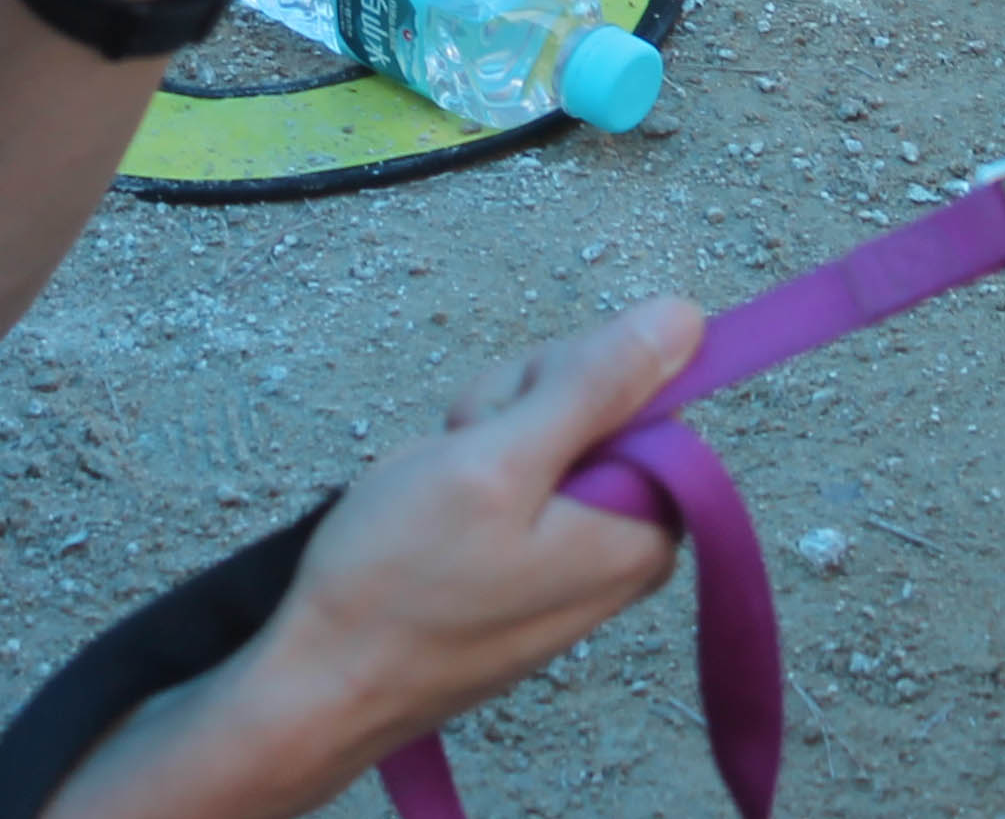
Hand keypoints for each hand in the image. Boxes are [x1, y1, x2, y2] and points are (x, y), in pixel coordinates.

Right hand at [249, 298, 705, 767]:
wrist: (318, 683)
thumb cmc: (396, 582)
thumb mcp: (497, 460)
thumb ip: (594, 387)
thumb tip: (685, 320)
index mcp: (645, 529)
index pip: (637, 393)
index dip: (559, 383)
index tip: (502, 424)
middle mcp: (627, 552)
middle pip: (593, 414)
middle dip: (511, 413)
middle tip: (458, 459)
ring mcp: (575, 566)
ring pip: (543, 443)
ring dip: (480, 444)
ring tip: (434, 491)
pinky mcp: (530, 574)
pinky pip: (515, 491)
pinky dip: (467, 481)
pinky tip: (430, 511)